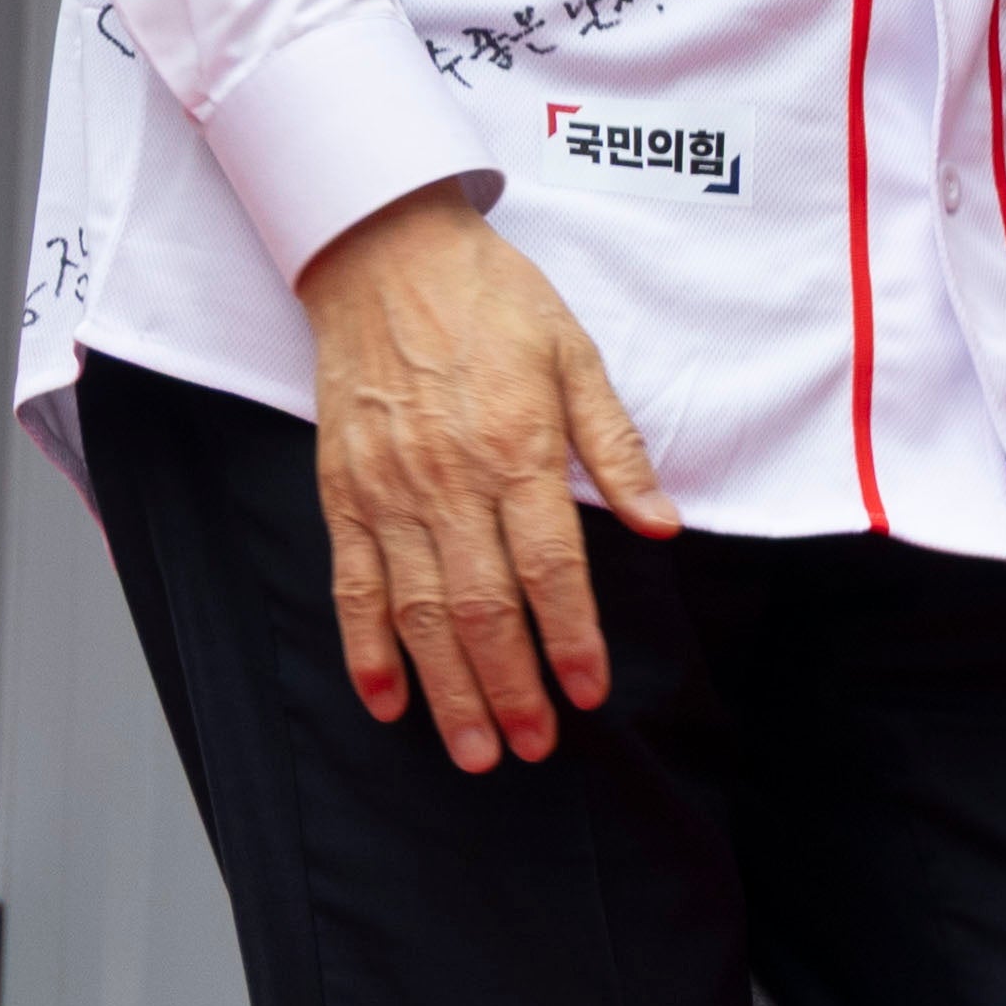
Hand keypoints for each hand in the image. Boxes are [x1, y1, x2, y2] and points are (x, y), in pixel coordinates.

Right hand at [296, 185, 675, 773]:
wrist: (384, 255)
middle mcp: (450, 480)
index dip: (572, 637)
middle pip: (483, 607)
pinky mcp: (342, 492)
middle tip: (531, 749)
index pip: (551, 566)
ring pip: (419, 612)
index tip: (588, 692)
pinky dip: (366, 649)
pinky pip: (352, 585)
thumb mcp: (575, 354)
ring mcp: (388, 491)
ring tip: (474, 750)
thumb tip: (663, 525)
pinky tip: (387, 701)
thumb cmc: (492, 300)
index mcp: (517, 447)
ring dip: (447, 689)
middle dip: (510, 688)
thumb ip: (616, 446)